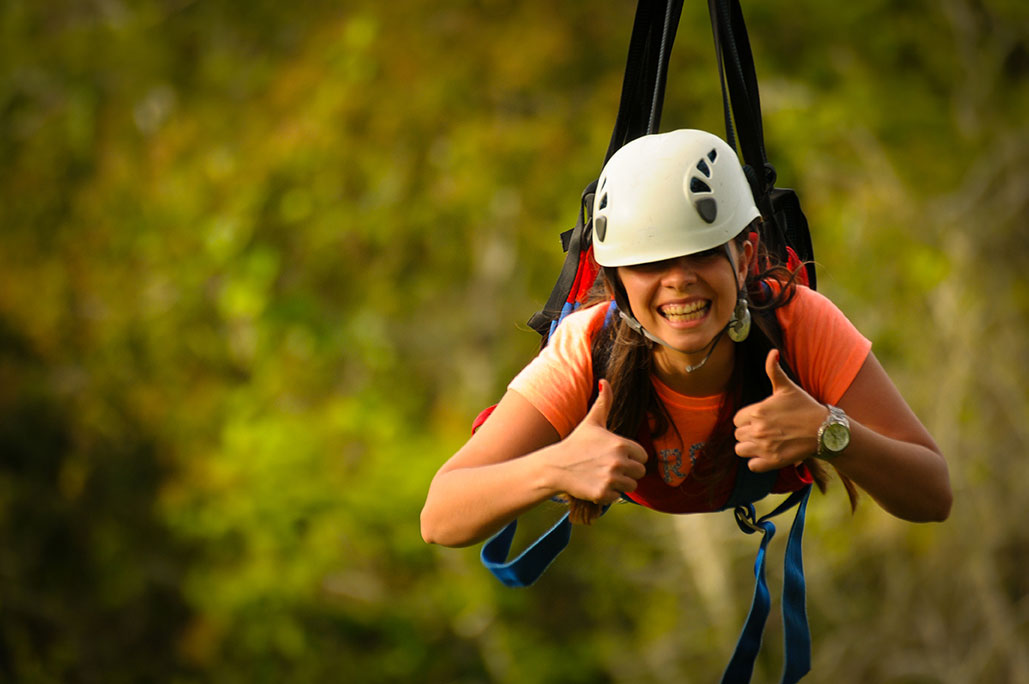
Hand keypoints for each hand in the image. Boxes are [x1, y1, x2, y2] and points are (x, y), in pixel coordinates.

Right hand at [550, 379, 647, 504]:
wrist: (556, 466)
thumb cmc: (576, 443)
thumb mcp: (592, 421)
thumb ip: (604, 402)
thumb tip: (605, 381)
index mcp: (621, 444)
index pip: (643, 457)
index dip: (631, 457)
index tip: (615, 456)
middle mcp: (618, 461)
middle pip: (639, 473)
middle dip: (627, 472)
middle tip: (608, 467)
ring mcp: (611, 478)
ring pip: (630, 486)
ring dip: (619, 484)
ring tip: (602, 475)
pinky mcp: (603, 493)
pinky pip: (617, 497)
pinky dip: (608, 494)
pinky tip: (595, 484)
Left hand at [733, 349, 826, 471]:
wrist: (824, 430)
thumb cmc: (805, 406)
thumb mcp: (787, 387)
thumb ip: (773, 370)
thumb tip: (772, 352)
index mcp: (757, 411)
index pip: (737, 420)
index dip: (746, 420)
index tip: (759, 420)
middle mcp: (758, 429)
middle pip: (738, 435)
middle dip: (747, 433)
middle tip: (764, 431)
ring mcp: (764, 447)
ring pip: (740, 450)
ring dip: (749, 448)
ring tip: (763, 443)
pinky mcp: (772, 461)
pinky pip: (752, 466)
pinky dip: (757, 462)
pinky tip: (767, 454)